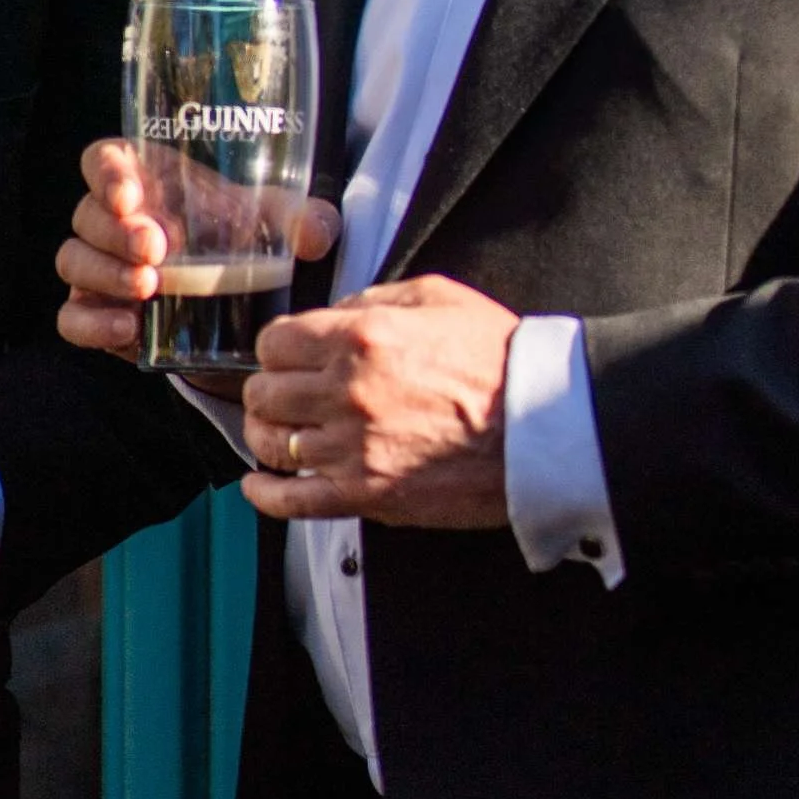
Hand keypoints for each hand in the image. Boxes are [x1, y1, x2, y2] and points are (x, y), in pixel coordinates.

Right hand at [56, 138, 341, 357]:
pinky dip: (91, 324)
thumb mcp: (280, 225)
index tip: (131, 196)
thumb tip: (314, 234)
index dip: (107, 173)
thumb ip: (304, 221)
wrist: (237, 306)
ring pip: (73, 262)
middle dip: (116, 231)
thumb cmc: (245, 239)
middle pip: (87, 214)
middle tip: (156, 249)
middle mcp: (112, 220)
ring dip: (105, 274)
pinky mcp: (97, 315)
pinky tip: (127, 330)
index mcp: (145, 180)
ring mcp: (99, 269)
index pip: (103, 159)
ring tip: (148, 289)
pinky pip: (71, 319)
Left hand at [240, 276, 516, 530]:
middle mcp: (347, 392)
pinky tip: (259, 486)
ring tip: (277, 432)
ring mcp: (352, 448)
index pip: (274, 342)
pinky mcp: (367, 495)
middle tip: (283, 392)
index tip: (287, 355)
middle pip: (263, 392)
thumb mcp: (437, 297)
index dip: (277, 347)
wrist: (539, 426)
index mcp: (361, 338)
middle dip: (269, 389)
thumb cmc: (497, 361)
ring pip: (270, 443)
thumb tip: (334, 313)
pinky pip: (293, 501)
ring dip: (267, 435)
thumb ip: (374, 299)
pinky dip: (265, 495)